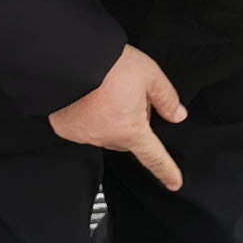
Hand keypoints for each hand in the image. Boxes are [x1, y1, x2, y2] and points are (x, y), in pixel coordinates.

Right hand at [49, 43, 186, 191]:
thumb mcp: (149, 74)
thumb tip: (177, 115)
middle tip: (129, 95)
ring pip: (106, 133)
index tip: (174, 183)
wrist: (68, 60)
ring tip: (106, 91)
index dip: (167, 171)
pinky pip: (84, 127)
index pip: (154, 157)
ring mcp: (84, 135)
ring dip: (110, 119)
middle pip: (128, 138)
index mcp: (131, 129)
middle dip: (134, 123)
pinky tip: (88, 98)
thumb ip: (166, 97)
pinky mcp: (65, 129)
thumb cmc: (108, 65)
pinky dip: (89, 117)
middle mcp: (106, 137)